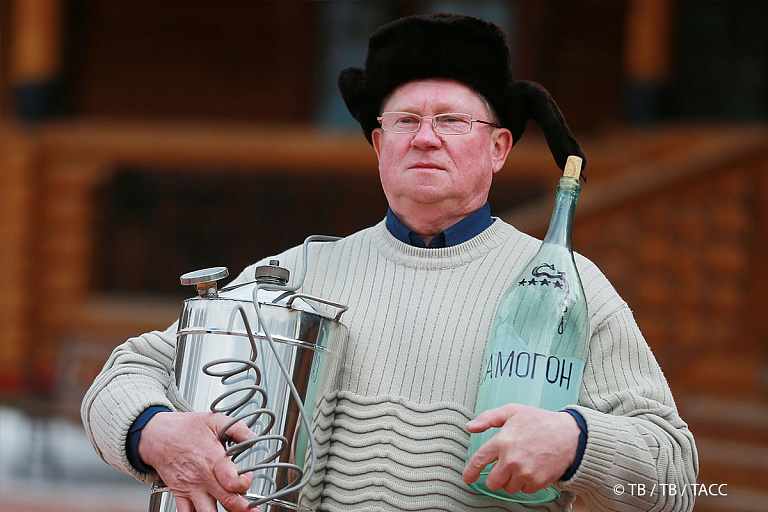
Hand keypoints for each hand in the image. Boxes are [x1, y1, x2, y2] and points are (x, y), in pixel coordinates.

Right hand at [139, 411, 257, 511]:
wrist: (156, 435)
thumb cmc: (184, 428)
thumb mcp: (214, 420)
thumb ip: (237, 429)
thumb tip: (253, 437)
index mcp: (212, 459)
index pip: (233, 482)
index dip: (245, 483)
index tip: (249, 477)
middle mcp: (202, 477)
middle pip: (226, 501)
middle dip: (243, 508)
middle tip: (253, 510)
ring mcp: (190, 488)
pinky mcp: (180, 494)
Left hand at [462, 403, 579, 494]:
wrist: (569, 435)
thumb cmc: (540, 421)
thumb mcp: (513, 411)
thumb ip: (488, 418)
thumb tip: (470, 426)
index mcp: (502, 441)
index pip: (478, 461)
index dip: (470, 472)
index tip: (467, 477)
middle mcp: (511, 459)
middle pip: (492, 482)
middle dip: (496, 477)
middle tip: (505, 467)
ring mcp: (525, 472)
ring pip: (508, 488)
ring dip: (512, 480)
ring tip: (522, 464)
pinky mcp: (537, 482)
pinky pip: (524, 490)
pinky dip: (526, 483)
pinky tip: (532, 469)